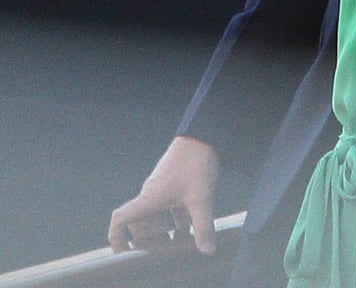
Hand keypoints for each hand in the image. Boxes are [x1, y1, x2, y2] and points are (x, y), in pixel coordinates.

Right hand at [108, 136, 218, 254]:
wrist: (203, 134)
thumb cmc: (194, 162)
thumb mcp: (200, 198)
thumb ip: (203, 226)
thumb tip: (206, 249)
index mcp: (149, 198)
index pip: (121, 219)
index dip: (117, 237)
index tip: (122, 252)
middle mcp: (152, 194)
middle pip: (141, 223)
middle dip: (149, 240)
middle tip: (163, 252)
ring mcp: (164, 187)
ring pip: (157, 215)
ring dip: (165, 230)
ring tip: (180, 243)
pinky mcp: (176, 182)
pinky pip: (170, 206)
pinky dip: (178, 218)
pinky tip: (193, 225)